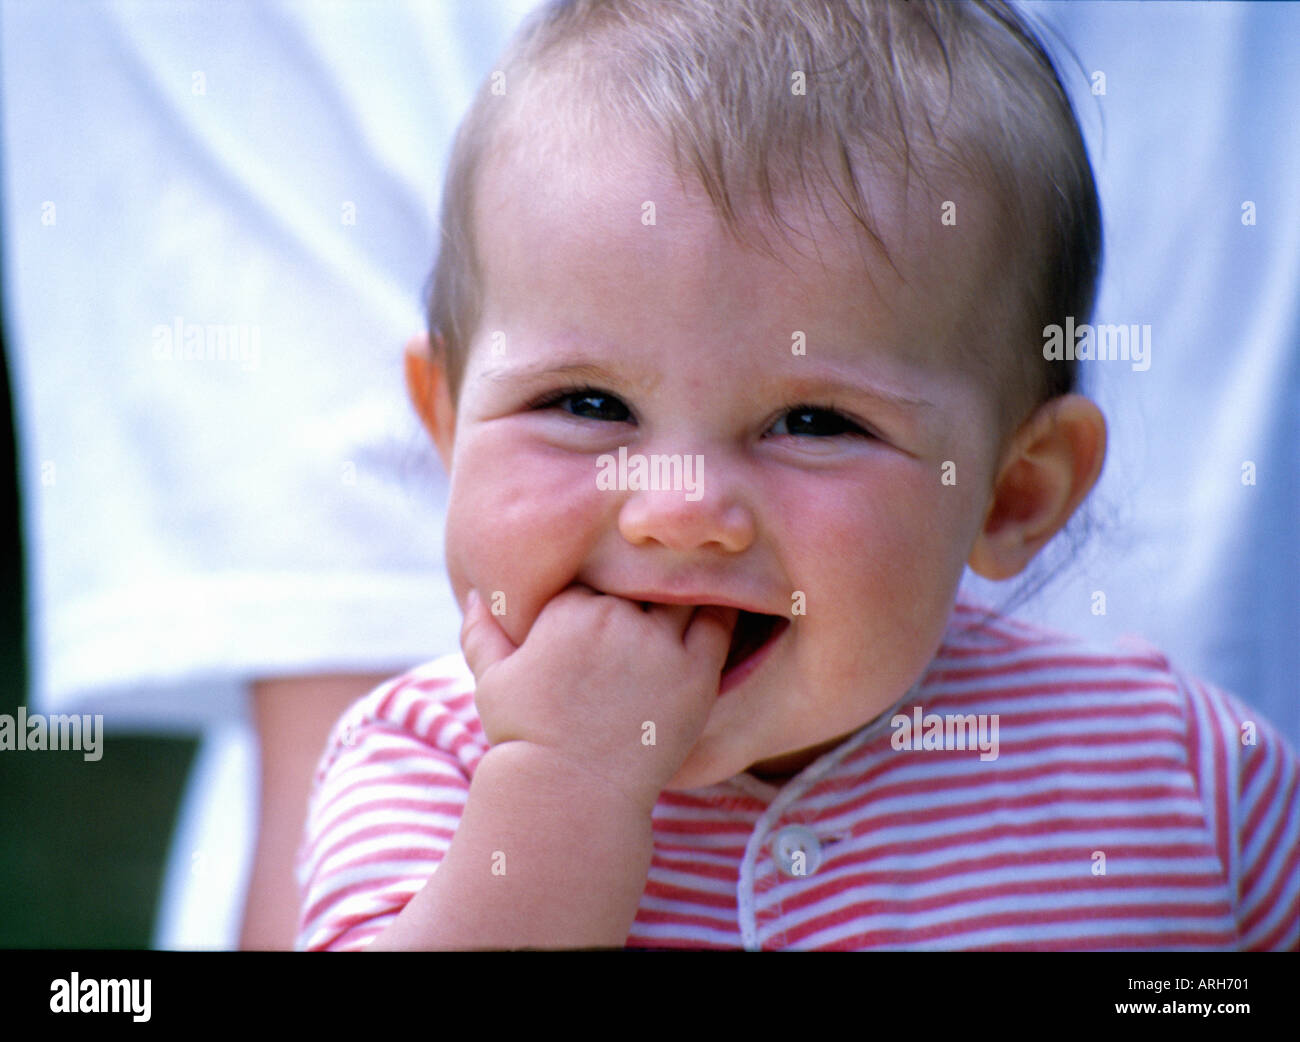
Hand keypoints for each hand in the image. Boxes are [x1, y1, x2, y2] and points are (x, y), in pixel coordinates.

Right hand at [460, 584, 736, 811]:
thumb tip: (477, 594)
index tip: (615, 589)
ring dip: (687, 587)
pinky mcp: (694, 673)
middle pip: (644, 573)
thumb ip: (482, 631)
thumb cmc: (525, 737)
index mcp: (567, 608)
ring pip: (683, 590)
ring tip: (693, 589)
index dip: (608, 575)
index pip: (600, 567)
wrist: (569, 794)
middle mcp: (615, 616)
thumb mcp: (491, 680)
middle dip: (647, 575)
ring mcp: (657, 644)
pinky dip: (720, 609)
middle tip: (658, 579)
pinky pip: (719, 623)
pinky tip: (721, 608)